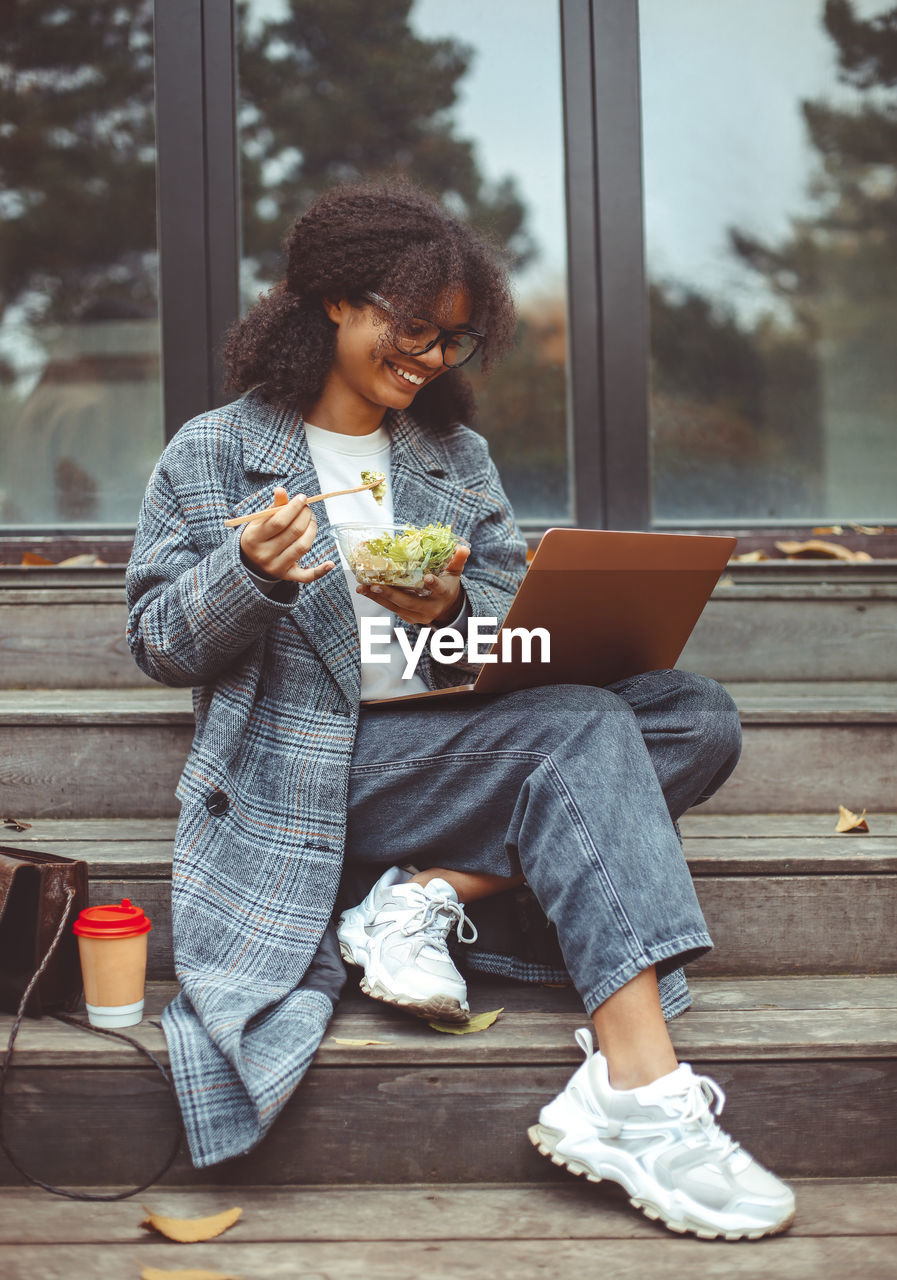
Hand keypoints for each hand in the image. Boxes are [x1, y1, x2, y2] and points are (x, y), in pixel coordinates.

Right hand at [239, 487, 335, 583]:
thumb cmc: (259, 534)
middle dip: (305, 517)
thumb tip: (281, 490)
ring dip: (312, 531)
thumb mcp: (260, 519)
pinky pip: (306, 576)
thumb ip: (274, 506)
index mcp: (254, 538)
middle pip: (293, 533)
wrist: (250, 560)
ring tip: (312, 521)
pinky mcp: (287, 576)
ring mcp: (276, 567)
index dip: (294, 508)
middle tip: (308, 510)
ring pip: (302, 547)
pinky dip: (320, 571)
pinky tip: (330, 563)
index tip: (302, 498)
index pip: (279, 521)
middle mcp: (264, 554)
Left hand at [355, 544, 470, 625]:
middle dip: (392, 594)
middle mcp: (430, 608)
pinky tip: (364, 590)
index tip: (427, 577)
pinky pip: (390, 608)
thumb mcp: (455, 573)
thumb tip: (463, 547)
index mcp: (444, 595)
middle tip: (376, 585)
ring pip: (396, 607)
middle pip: (410, 602)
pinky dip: (377, 599)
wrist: (447, 609)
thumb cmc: (449, 585)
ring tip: (362, 587)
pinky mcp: (407, 617)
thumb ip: (457, 560)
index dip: (433, 584)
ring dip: (378, 597)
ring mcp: (417, 615)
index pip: (439, 589)